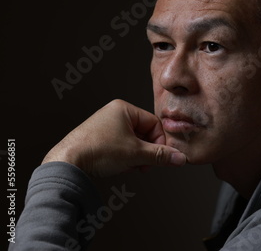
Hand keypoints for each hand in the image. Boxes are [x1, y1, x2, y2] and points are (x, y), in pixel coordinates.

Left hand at [42, 99, 185, 176]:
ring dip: (136, 157)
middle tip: (143, 165)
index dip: (159, 142)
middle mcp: (114, 113)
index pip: (154, 123)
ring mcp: (104, 126)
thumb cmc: (98, 151)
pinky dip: (124, 157)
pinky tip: (120, 167)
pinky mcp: (98, 139)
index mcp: (124, 108)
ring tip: (129, 167)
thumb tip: (180, 158)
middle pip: (144, 133)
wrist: (66, 163)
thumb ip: (160, 155)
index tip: (157, 158)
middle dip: (146, 152)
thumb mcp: (136, 153)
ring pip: (133, 142)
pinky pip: (120, 146)